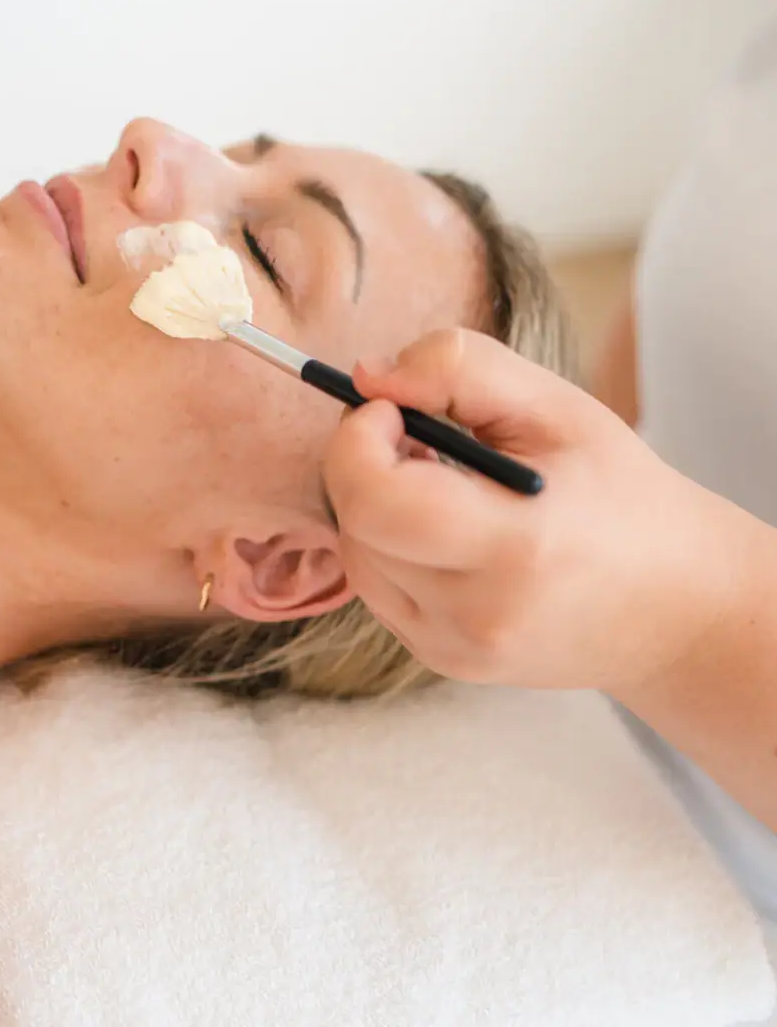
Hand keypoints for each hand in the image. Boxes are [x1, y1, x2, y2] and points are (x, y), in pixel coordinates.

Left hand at [323, 328, 743, 694]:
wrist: (673, 607)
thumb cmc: (620, 496)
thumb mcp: (558, 408)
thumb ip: (458, 370)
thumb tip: (366, 376)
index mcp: (515, 548)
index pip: (376, 500)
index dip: (358, 441)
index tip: (389, 408)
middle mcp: (477, 614)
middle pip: (356, 525)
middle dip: (360, 463)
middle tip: (409, 434)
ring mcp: (455, 649)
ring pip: (356, 556)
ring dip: (372, 504)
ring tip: (436, 480)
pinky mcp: (442, 660)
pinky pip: (377, 587)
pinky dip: (387, 544)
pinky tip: (440, 525)